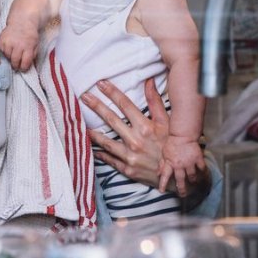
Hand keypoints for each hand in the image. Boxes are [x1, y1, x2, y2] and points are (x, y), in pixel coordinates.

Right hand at [0, 23, 38, 70]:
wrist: (22, 22)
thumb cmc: (30, 35)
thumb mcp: (36, 45)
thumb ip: (32, 55)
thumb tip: (26, 65)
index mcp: (28, 46)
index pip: (25, 62)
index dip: (24, 68)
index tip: (23, 68)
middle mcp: (18, 45)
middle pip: (15, 61)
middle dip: (16, 65)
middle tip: (16, 66)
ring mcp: (8, 42)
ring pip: (7, 56)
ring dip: (10, 57)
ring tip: (14, 54)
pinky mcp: (2, 40)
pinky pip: (2, 51)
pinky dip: (5, 51)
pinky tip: (10, 48)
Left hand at [84, 78, 210, 205]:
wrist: (176, 176)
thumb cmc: (172, 146)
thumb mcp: (167, 123)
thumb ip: (156, 102)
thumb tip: (149, 81)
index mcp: (145, 127)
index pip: (125, 105)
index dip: (112, 93)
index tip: (100, 83)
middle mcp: (135, 141)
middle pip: (111, 120)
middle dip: (96, 106)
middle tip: (84, 96)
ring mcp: (130, 156)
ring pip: (106, 141)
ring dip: (93, 132)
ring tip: (80, 124)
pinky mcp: (127, 169)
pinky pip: (110, 159)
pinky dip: (100, 153)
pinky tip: (92, 147)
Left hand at [159, 135, 205, 196]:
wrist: (183, 134)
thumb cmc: (172, 143)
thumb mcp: (164, 153)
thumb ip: (161, 165)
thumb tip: (158, 174)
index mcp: (170, 163)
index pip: (165, 176)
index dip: (163, 184)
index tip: (162, 191)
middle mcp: (179, 165)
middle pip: (180, 180)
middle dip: (181, 189)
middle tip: (183, 195)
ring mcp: (189, 162)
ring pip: (192, 175)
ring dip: (192, 180)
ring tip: (193, 182)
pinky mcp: (197, 158)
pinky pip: (201, 167)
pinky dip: (203, 171)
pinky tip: (204, 174)